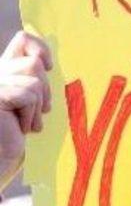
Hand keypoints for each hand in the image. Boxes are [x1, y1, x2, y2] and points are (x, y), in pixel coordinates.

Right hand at [0, 31, 51, 186]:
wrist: (0, 165)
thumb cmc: (18, 141)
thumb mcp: (33, 106)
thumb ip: (37, 81)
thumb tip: (50, 61)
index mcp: (5, 71)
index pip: (24, 40)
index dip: (40, 48)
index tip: (49, 66)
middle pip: (34, 63)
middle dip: (43, 93)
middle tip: (32, 116)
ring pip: (34, 80)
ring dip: (36, 108)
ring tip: (24, 124)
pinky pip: (28, 95)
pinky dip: (30, 116)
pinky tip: (18, 129)